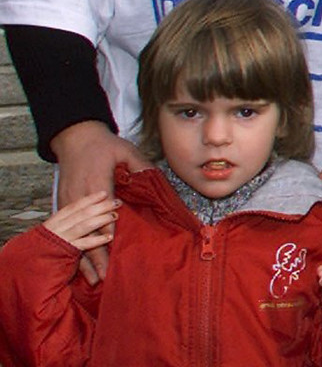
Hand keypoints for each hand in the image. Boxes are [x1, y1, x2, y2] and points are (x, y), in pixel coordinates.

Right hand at [43, 190, 118, 251]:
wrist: (27, 269)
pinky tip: (109, 237)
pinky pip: (84, 244)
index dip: (89, 199)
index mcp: (53, 222)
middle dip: (100, 206)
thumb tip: (83, 218)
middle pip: (82, 214)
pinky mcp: (65, 252)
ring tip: (115, 215)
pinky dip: (97, 240)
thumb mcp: (51, 235)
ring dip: (101, 219)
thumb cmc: (43, 251)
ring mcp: (61, 240)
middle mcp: (57, 229)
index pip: (73, 207)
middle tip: (117, 202)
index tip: (103, 193)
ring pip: (84, 226)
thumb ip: (64, 227)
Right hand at [49, 121, 149, 282]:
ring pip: (77, 237)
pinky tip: (83, 264)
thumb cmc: (104, 146)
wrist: (76, 139)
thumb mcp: (126, 152)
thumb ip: (143, 168)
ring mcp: (70, 205)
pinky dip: (77, 249)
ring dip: (85, 259)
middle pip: (88, 234)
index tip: (118, 257)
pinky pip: (71, 233)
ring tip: (95, 280)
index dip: (110, 239)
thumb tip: (159, 183)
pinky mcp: (65, 207)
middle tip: (106, 279)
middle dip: (96, 258)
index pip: (104, 218)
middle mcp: (81, 200)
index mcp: (97, 187)